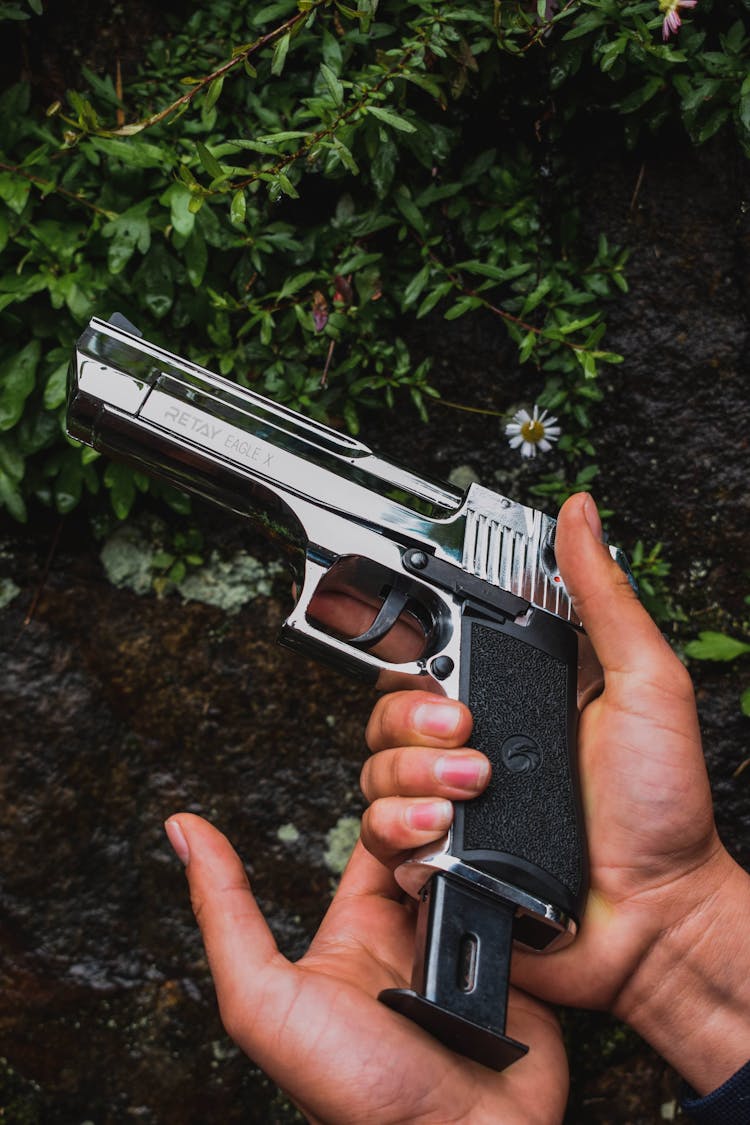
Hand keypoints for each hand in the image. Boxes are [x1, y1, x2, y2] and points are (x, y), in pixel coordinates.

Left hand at [164, 815, 567, 1124]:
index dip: (396, 806)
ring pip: (483, 850)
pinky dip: (528, 868)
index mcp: (356, 924)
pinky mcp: (522, 954)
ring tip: (491, 824)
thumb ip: (226, 916)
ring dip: (487, 828)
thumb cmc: (361, 1094)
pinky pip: (529, 892)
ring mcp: (473, 936)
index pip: (377, 830)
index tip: (422, 816)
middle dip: (443, 803)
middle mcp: (416, 923)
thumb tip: (182, 829)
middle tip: (463, 801)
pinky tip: (524, 855)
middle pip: (432, 827)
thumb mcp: (267, 1002)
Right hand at [357, 492, 749, 1095]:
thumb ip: (604, 597)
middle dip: (412, 720)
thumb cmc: (661, 806)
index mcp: (510, 697)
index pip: (428, 656)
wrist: (656, 917)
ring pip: (374, 770)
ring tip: (472, 789)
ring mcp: (450, 806)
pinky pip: (380, 836)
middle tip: (465, 734)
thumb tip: (582, 515)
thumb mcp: (644, 682)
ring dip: (413, 776)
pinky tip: (446, 835)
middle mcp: (470, 747)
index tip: (425, 658)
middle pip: (387, 711)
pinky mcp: (437, 861)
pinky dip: (403, 832)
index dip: (409, 648)